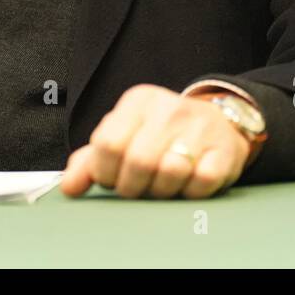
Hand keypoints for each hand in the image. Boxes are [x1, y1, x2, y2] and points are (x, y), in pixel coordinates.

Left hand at [60, 84, 251, 198]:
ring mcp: (200, 127)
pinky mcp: (224, 150)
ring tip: (161, 186)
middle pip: (138, 162)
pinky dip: (189, 193)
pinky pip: (200, 183)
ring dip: (161, 192)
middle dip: (132, 187)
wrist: (220, 123)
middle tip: (138, 187)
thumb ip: (91, 160)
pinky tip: (187, 185)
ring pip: (169, 173)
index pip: (107, 143)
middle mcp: (169, 108)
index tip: (112, 178)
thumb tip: (69, 187)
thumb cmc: (161, 135)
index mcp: (138, 101)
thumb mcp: (125, 135)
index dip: (105, 172)